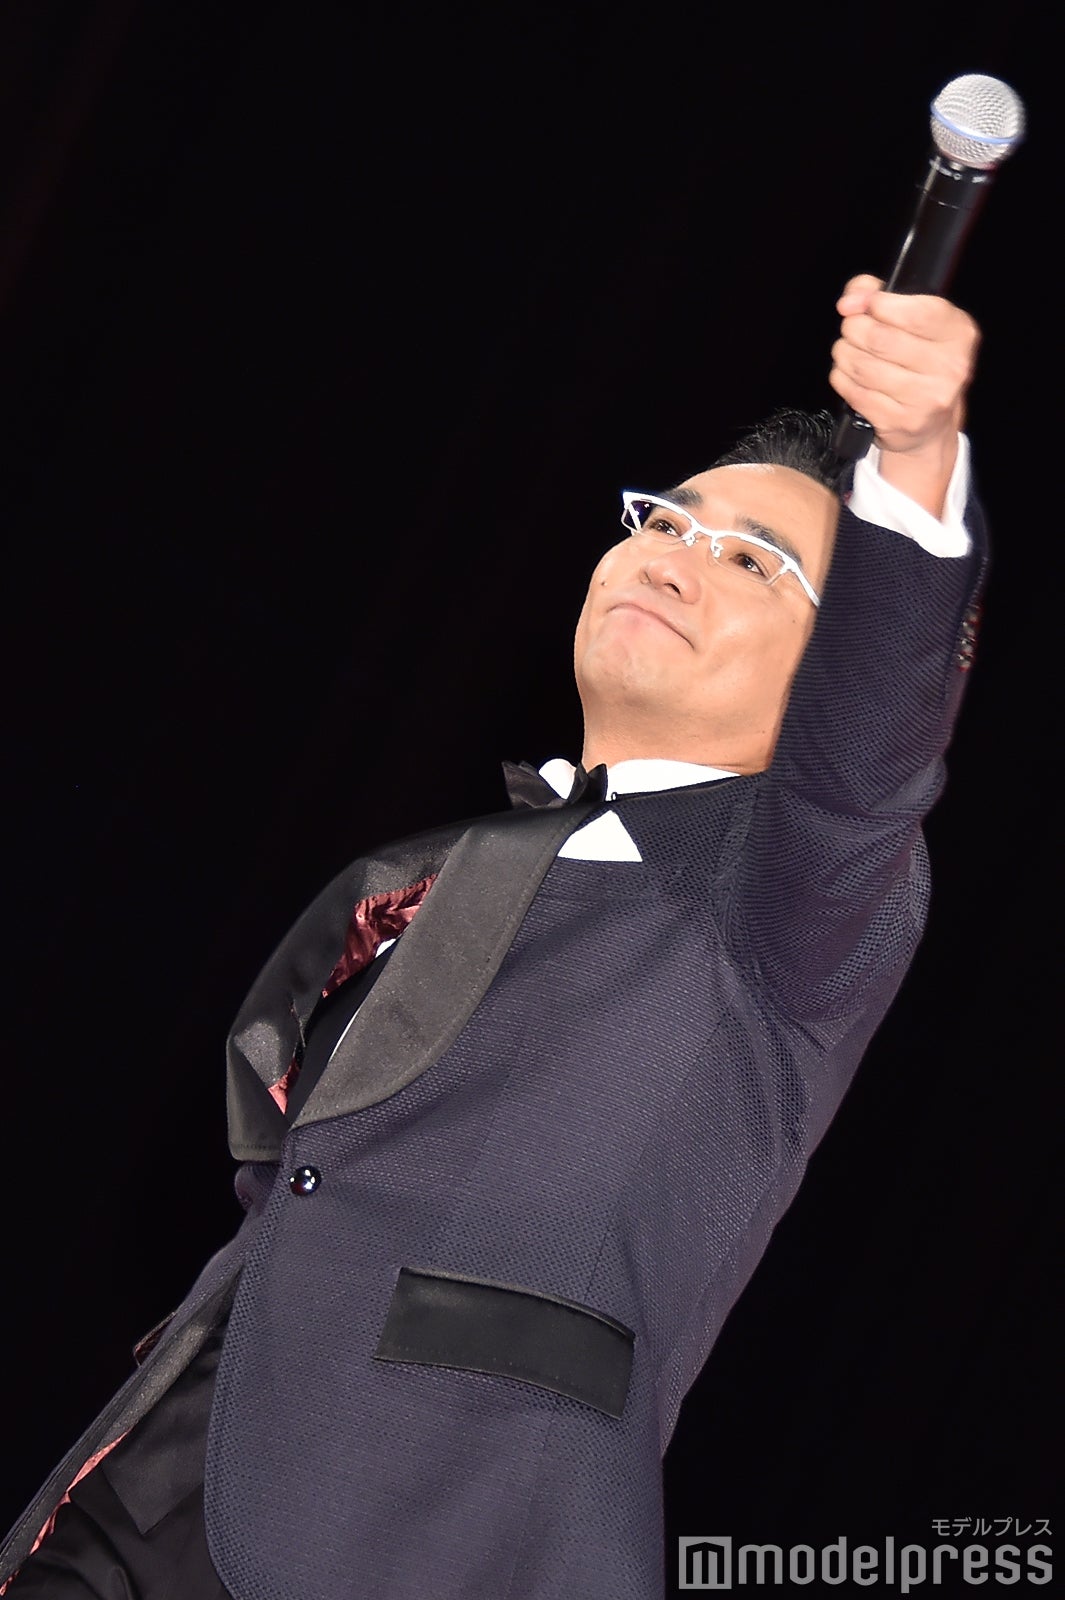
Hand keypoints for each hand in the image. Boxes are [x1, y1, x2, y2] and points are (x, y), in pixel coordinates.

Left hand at [829, 274, 980, 516]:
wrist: (931, 426)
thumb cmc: (921, 363)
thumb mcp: (916, 320)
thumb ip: (880, 294)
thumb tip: (850, 300)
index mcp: (958, 334)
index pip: (915, 312)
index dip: (879, 303)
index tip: (868, 304)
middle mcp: (948, 367)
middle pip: (880, 338)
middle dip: (854, 328)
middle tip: (852, 329)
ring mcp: (924, 399)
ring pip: (862, 365)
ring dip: (844, 353)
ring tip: (848, 351)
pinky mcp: (899, 421)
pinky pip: (854, 391)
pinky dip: (842, 378)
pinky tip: (849, 375)